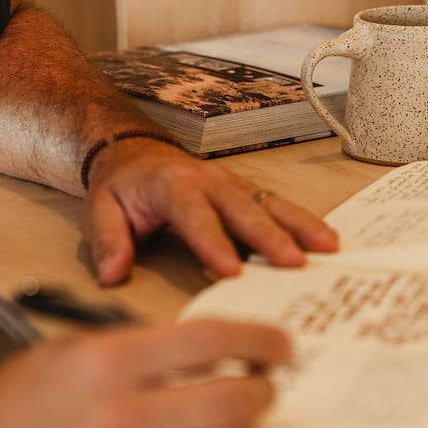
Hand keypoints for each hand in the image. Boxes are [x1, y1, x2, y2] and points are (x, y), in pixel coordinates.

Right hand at [0, 318, 289, 427]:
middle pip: (233, 401)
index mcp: (108, 365)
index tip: (279, 343)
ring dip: (243, 426)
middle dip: (265, 388)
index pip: (210, 342)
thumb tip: (205, 348)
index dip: (257, 339)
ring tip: (237, 411)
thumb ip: (140, 346)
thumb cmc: (20, 406)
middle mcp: (125, 419)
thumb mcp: (73, 351)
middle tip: (267, 381)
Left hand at [82, 138, 338, 285]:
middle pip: (244, 210)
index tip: (233, 271)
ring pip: (271, 204)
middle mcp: (210, 181)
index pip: (195, 216)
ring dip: (300, 226)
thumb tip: (113, 274)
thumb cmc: (123, 187)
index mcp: (172, 185)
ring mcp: (233, 184)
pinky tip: (325, 240)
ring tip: (327, 248)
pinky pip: (278, 206)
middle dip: (271, 237)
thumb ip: (108, 241)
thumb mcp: (100, 210)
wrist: (136, 153)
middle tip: (294, 263)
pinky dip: (303, 222)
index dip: (215, 244)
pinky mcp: (247, 192)